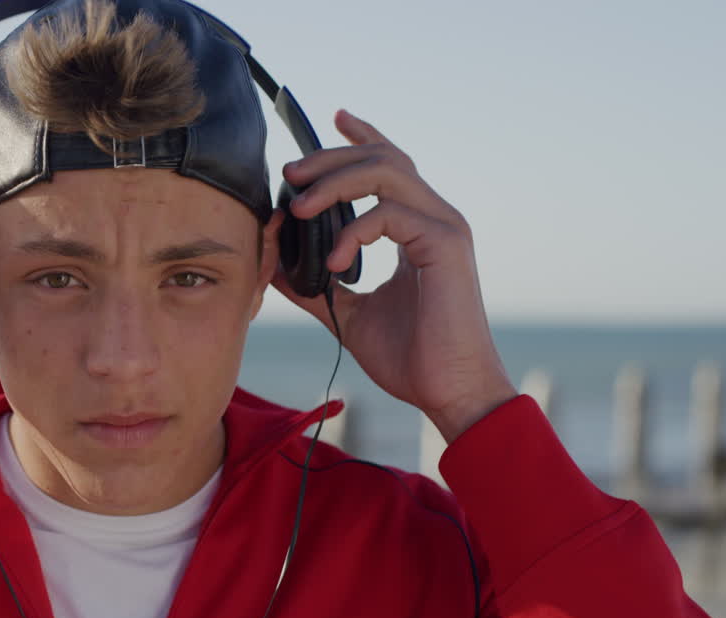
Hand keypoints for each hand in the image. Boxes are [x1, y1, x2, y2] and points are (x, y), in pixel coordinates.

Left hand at [272, 109, 516, 442]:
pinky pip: (389, 213)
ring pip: (387, 172)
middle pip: (383, 158)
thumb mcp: (348, 313)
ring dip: (334, 183)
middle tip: (289, 173)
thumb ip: (316, 284)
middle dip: (330, 158)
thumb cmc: (410, 357)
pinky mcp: (446, 244)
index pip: (392, 166)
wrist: (449, 391)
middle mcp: (435, 218)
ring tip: (298, 208)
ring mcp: (444, 227)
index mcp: (417, 228)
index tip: (334, 118)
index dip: (363, 137)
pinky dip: (353, 231)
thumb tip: (275, 262)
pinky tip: (335, 261)